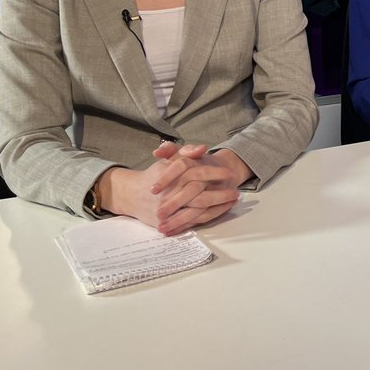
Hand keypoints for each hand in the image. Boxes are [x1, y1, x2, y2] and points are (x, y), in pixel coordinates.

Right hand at [103, 144, 241, 234]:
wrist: (132, 195)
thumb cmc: (155, 175)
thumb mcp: (169, 160)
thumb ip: (184, 151)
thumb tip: (202, 148)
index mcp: (171, 176)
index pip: (196, 173)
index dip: (215, 172)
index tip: (230, 172)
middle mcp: (170, 194)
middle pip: (199, 196)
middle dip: (220, 194)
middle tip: (236, 190)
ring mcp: (169, 211)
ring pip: (197, 211)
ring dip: (218, 206)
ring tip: (234, 201)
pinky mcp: (169, 222)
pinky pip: (193, 221)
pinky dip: (210, 216)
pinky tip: (223, 210)